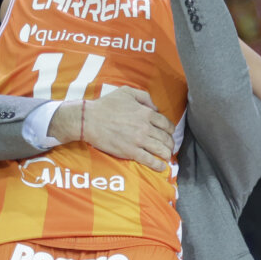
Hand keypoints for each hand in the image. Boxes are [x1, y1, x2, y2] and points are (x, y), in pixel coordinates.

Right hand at [51, 88, 174, 170]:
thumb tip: (155, 108)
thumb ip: (144, 97)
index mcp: (146, 113)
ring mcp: (139, 141)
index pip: (166, 124)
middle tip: (169, 147)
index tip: (169, 134)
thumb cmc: (106, 105)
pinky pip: (150, 160)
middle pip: (166, 138)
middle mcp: (145, 127)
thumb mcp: (126, 92)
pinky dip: (158, 165)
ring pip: (161, 150)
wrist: (90, 120)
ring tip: (166, 157)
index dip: (170, 131)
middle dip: (170, 144)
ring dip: (166, 154)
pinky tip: (161, 167)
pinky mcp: (131, 152)